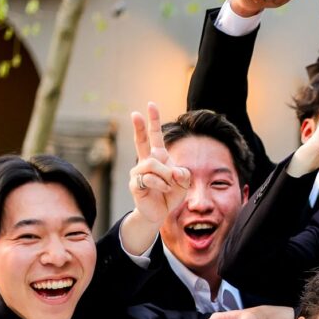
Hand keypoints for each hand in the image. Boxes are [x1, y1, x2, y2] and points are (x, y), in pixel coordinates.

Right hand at [129, 102, 190, 223]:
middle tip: (135, 113)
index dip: (153, 120)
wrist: (159, 213)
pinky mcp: (135, 183)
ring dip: (166, 176)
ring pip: (152, 164)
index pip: (155, 136)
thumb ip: (184, 174)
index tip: (151, 104)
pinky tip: (162, 190)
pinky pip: (150, 178)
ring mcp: (139, 172)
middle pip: (141, 141)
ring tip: (168, 186)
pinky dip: (161, 184)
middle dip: (139, 126)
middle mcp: (146, 161)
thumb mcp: (184, 183)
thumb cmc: (170, 195)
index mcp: (158, 157)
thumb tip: (173, 171)